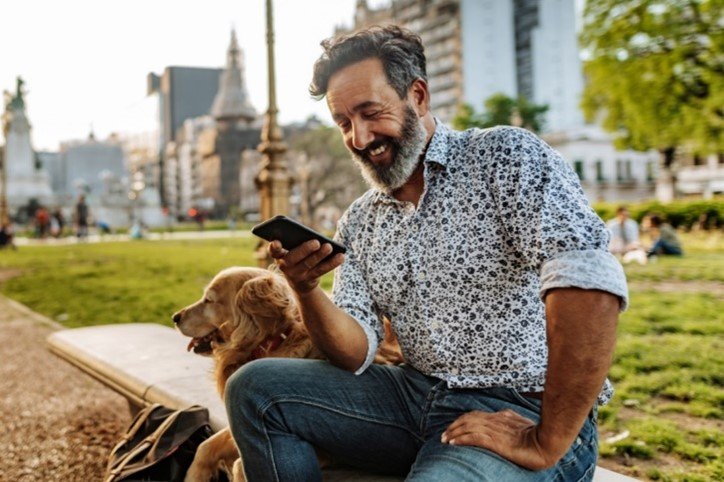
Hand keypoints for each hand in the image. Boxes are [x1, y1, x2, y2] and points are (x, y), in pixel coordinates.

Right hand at [269, 239, 343, 294]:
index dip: (274, 247)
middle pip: (294, 258)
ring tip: (329, 246)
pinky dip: (332, 263)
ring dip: (320, 255)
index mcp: (279, 255)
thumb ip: (298, 243)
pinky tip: (341, 256)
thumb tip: (316, 240)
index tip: (276, 242)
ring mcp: (297, 275)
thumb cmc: (297, 257)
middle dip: (305, 249)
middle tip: (316, 242)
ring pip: (309, 264)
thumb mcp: (294, 250)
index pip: (274, 251)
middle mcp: (285, 266)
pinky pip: (321, 271)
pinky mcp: (309, 281)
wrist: (299, 282)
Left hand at [441, 409, 556, 470]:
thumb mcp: (522, 426)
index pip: (476, 415)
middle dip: (454, 426)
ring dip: (454, 433)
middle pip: (468, 419)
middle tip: (444, 435)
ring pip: (467, 427)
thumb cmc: (539, 437)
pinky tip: (453, 443)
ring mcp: (495, 430)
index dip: (463, 420)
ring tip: (444, 440)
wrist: (547, 443)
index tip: (454, 428)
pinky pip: (473, 437)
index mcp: (502, 416)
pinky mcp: (495, 441)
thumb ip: (511, 422)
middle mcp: (496, 420)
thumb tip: (505, 418)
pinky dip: (461, 439)